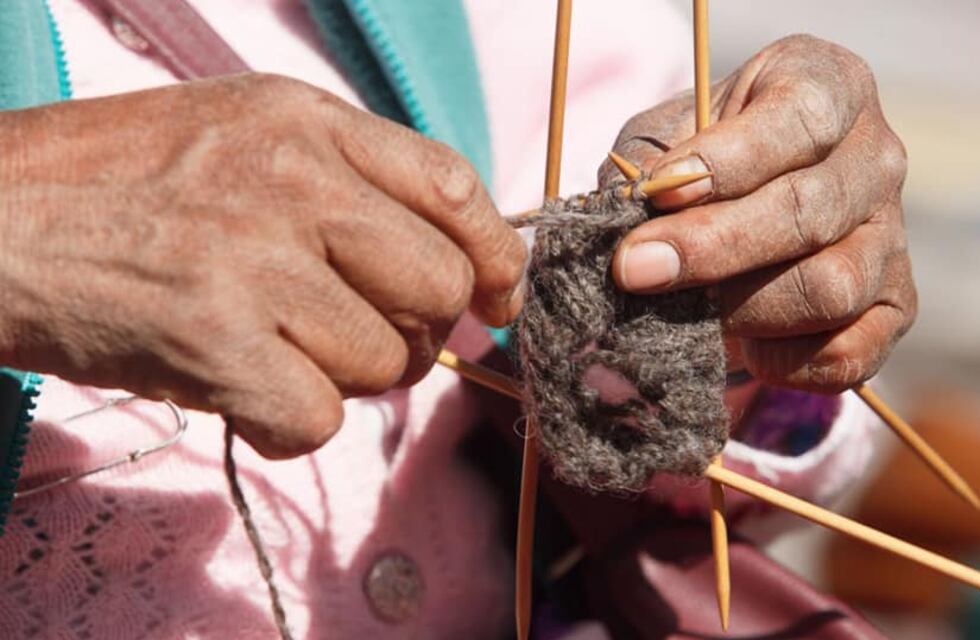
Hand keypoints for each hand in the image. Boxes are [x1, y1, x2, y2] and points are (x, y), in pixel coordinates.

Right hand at [0, 74, 524, 457]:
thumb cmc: (123, 183)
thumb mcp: (244, 134)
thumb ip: (352, 182)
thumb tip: (455, 265)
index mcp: (306, 122)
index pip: (456, 189)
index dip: (496, 256)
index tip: (496, 299)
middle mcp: (292, 183)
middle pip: (438, 288)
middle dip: (417, 331)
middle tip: (362, 335)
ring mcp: (255, 264)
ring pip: (385, 363)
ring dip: (346, 377)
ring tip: (276, 350)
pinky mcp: (215, 344)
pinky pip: (318, 419)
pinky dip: (290, 421)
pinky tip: (242, 388)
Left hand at [601, 35, 914, 392]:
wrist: (742, 205)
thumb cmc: (697, 158)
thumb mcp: (663, 136)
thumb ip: (645, 165)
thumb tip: (627, 213)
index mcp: (829, 86)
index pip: (799, 120)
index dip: (727, 162)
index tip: (662, 192)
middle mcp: (875, 158)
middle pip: (808, 213)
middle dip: (711, 248)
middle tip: (635, 269)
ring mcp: (890, 237)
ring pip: (830, 288)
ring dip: (740, 309)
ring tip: (684, 309)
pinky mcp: (892, 306)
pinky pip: (847, 353)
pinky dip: (784, 361)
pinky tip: (742, 344)